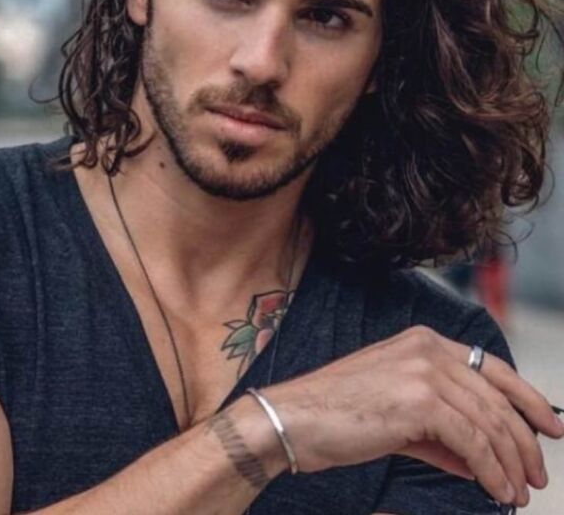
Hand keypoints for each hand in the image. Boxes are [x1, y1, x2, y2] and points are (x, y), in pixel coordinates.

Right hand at [265, 325, 563, 507]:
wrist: (295, 418)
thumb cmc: (338, 415)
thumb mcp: (398, 416)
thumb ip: (442, 431)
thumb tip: (480, 460)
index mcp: (423, 341)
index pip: (492, 367)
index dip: (528, 398)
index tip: (549, 427)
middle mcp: (428, 348)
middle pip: (498, 397)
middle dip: (524, 441)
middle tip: (536, 476)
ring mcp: (424, 370)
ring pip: (490, 421)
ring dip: (511, 463)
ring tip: (517, 491)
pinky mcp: (419, 400)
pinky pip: (473, 441)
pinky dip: (492, 471)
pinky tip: (496, 491)